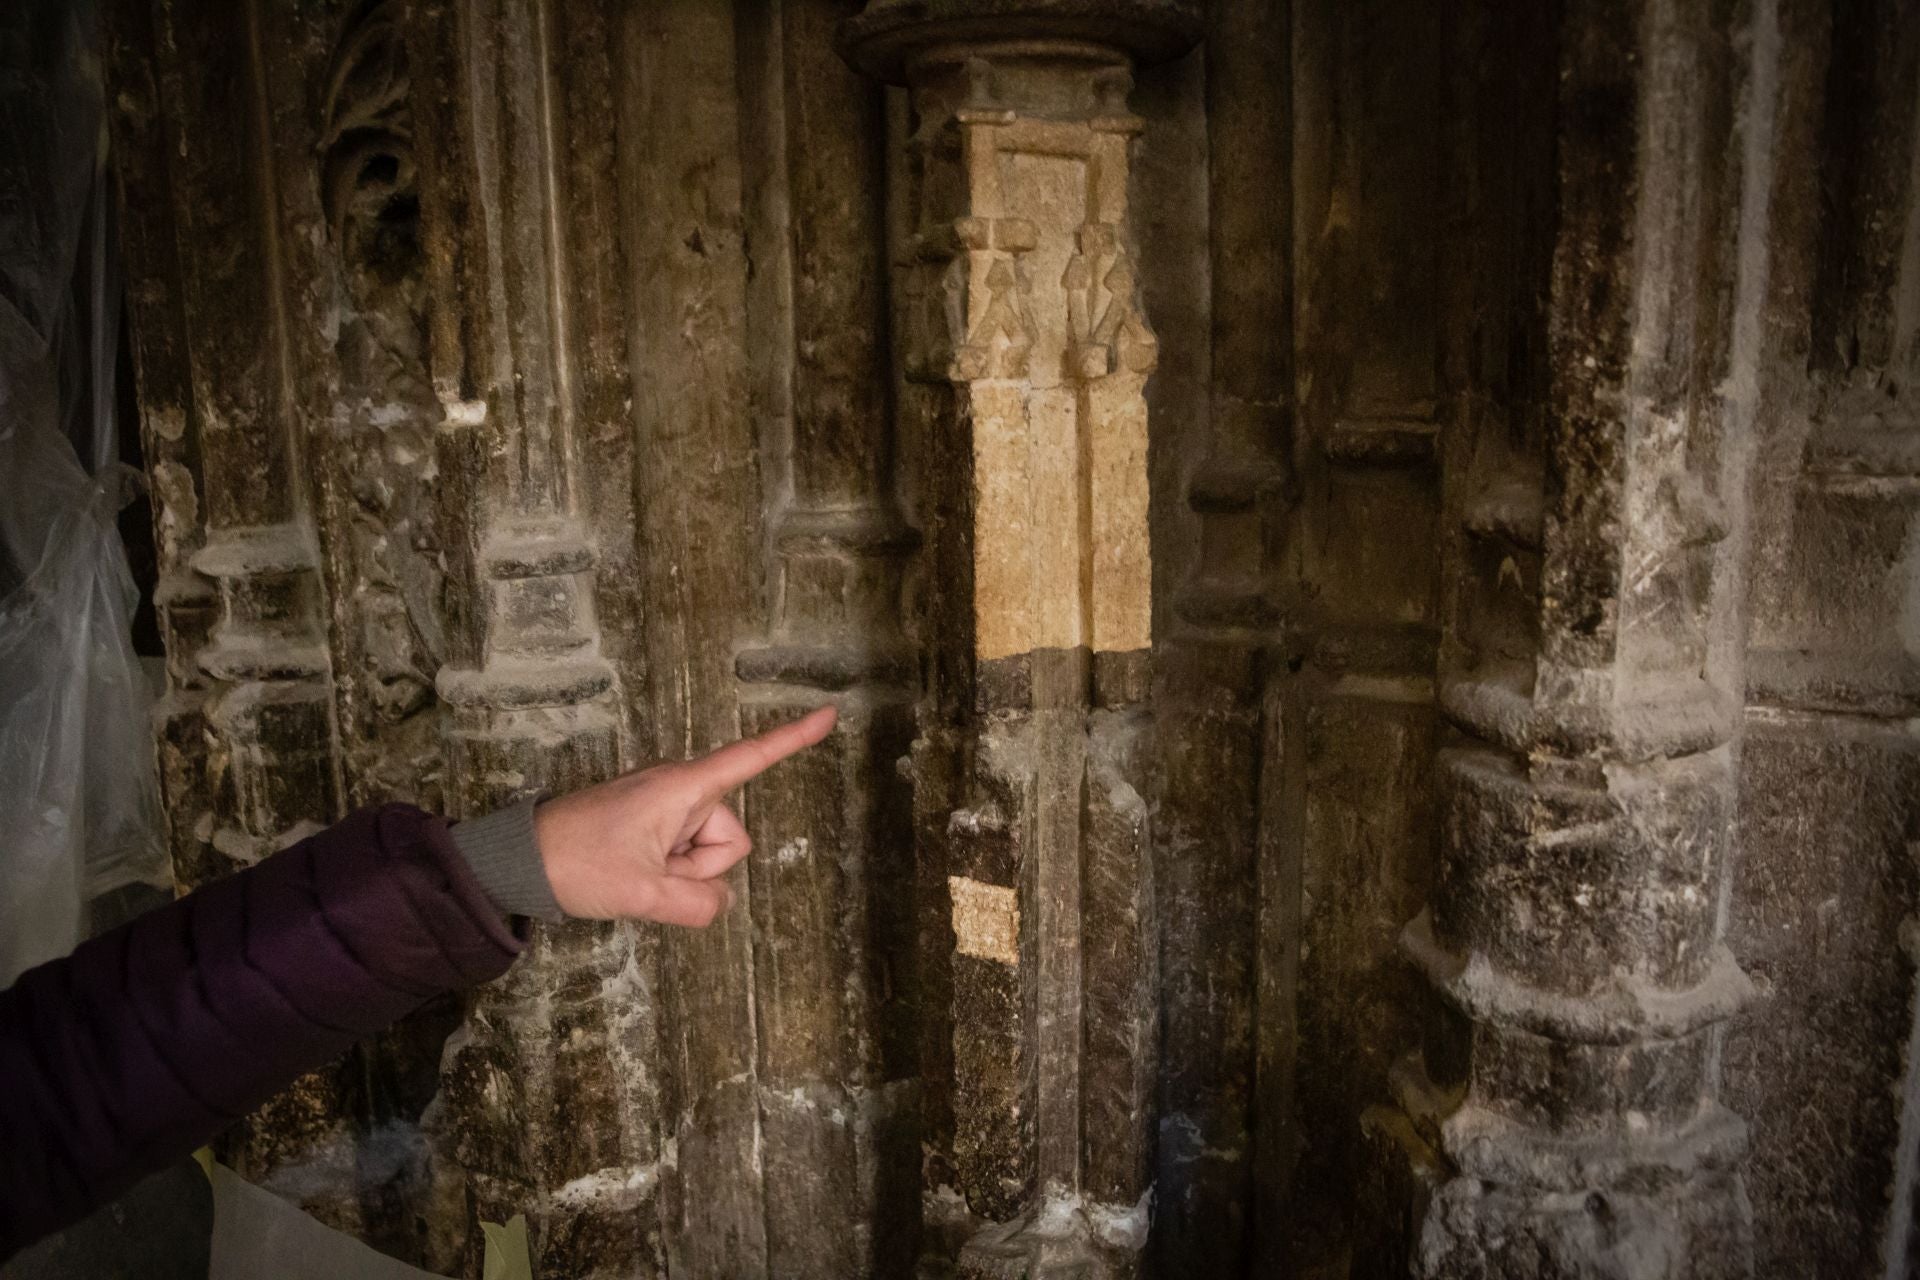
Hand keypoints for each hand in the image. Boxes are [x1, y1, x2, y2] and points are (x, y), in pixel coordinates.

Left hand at [532, 705, 837, 924]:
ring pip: (707, 852)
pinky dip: (667, 870)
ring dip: (680, 872)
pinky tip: (629, 872)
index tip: (830, 713)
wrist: (520, 861)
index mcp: (683, 788)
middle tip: (649, 872)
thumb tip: (718, 903)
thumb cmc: (577, 863)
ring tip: (633, 871)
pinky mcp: (652, 822)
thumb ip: (696, 904)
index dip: (793, 738)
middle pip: (728, 838)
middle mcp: (680, 789)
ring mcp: (666, 806)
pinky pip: (684, 852)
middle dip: (700, 866)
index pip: (750, 758)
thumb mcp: (642, 894)